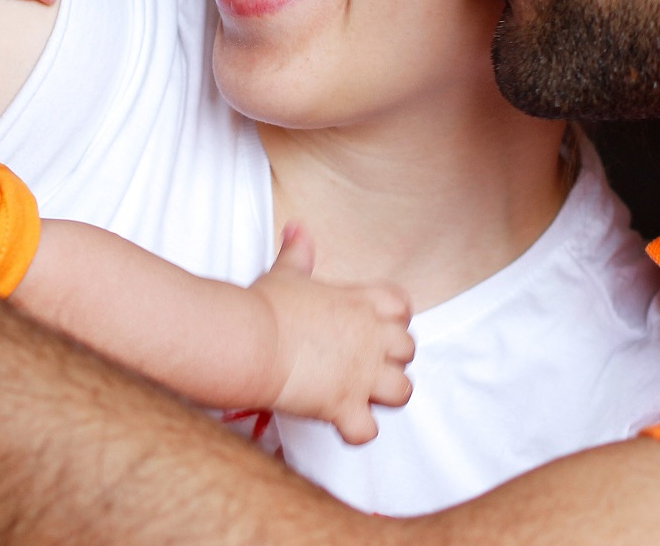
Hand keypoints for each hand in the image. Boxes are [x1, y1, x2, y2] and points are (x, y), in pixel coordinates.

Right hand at [250, 225, 414, 445]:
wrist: (250, 340)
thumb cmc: (267, 306)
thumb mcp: (287, 272)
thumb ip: (298, 251)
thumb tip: (296, 227)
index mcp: (361, 303)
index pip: (402, 307)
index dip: (392, 319)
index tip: (373, 326)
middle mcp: (370, 339)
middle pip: (409, 350)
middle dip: (392, 359)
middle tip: (363, 363)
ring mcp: (361, 375)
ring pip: (402, 391)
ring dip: (386, 396)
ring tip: (361, 395)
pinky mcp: (344, 406)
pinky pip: (367, 431)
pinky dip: (356, 432)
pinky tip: (340, 423)